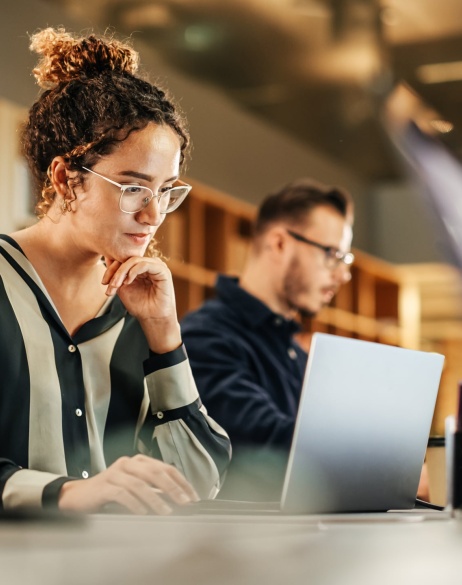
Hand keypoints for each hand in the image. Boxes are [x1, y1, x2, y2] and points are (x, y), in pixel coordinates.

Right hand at [58, 455, 198, 514]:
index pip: (166, 468)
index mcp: (139, 461)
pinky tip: (142, 513)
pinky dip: (135, 504)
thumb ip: (153, 490)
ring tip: (166, 512)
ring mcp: (115, 473)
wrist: (78, 496)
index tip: (193, 496)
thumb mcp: (134, 488)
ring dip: (155, 499)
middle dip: (172, 488)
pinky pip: (122, 494)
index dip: (181, 481)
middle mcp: (128, 463)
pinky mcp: (104, 486)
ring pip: (140, 484)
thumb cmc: (110, 493)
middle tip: (184, 502)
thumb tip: (178, 500)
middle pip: (155, 473)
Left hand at [102, 256, 180, 352]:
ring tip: (117, 285)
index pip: (124, 260)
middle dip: (115, 271)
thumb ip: (117, 274)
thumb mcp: (123, 287)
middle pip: (128, 259)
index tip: (104, 283)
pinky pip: (144, 264)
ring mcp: (157, 266)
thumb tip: (106, 258)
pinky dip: (133, 271)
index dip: (112, 269)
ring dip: (122, 272)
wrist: (152, 318)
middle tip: (109, 284)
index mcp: (141, 267)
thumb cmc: (140, 305)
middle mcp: (150, 264)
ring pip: (134, 260)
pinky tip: (128, 282)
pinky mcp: (163, 270)